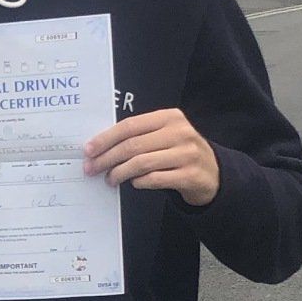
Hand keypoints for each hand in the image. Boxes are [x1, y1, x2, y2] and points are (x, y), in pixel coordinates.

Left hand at [84, 108, 219, 206]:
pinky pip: (155, 179)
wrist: (213, 172)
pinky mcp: (190, 175)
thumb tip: (101, 147)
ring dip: (119, 173)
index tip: (89, 150)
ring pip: (141, 163)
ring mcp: (187, 154)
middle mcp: (180, 132)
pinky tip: (133, 183)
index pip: (130, 126)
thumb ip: (140, 136)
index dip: (106, 138)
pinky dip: (139, 182)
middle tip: (92, 168)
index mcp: (169, 117)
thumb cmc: (179, 152)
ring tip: (110, 179)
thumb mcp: (165, 135)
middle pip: (132, 145)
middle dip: (107, 158)